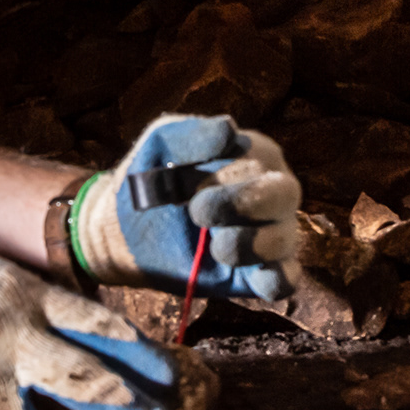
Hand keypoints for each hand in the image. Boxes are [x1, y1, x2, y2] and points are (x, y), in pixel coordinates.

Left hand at [71, 114, 300, 300]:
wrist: (124, 227)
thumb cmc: (152, 175)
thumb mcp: (163, 142)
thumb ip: (192, 133)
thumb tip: (228, 131)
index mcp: (257, 156)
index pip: (261, 161)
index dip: (225, 175)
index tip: (187, 185)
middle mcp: (273, 193)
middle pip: (283, 195)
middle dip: (240, 204)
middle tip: (197, 212)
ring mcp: (273, 234)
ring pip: (286, 238)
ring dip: (248, 244)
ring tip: (213, 247)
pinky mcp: (260, 274)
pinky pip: (286, 279)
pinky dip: (273, 279)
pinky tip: (244, 273)